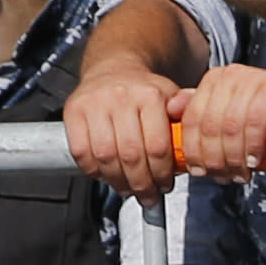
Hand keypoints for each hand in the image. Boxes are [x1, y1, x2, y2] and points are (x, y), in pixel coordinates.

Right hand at [64, 58, 185, 201]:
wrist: (114, 70)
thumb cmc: (144, 93)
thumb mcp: (172, 98)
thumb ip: (186, 117)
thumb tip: (192, 138)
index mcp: (150, 94)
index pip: (158, 147)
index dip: (162, 174)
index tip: (165, 185)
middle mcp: (121, 97)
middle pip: (132, 155)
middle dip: (142, 184)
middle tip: (148, 195)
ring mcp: (94, 104)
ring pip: (106, 157)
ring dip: (118, 182)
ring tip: (128, 190)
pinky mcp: (73, 111)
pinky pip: (82, 153)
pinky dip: (94, 172)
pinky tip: (107, 176)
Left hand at [170, 61, 265, 178]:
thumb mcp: (231, 119)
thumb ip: (202, 116)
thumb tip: (170, 112)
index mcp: (214, 80)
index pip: (192, 119)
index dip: (193, 150)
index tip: (200, 172)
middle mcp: (231, 74)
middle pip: (210, 125)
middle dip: (214, 159)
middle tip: (223, 178)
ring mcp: (253, 78)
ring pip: (230, 127)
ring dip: (233, 158)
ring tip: (240, 175)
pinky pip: (254, 122)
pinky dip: (251, 147)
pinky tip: (254, 161)